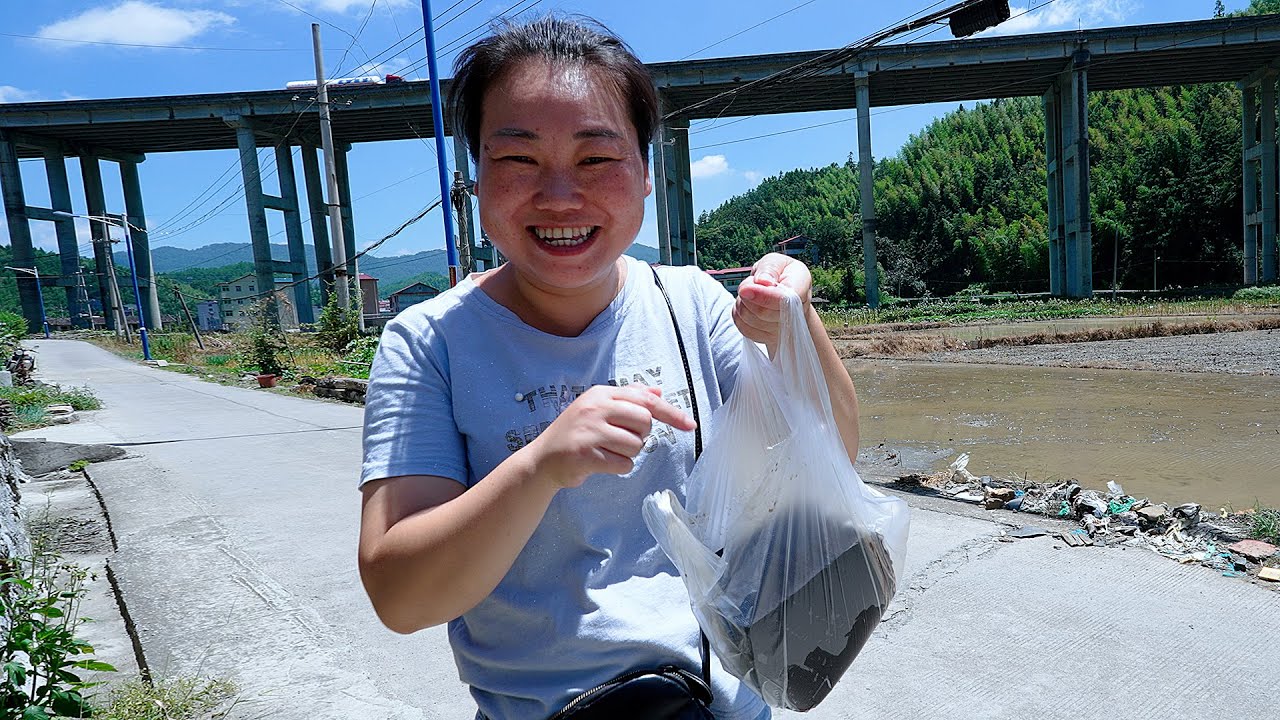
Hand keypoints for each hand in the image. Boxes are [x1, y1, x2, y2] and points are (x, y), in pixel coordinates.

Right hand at [527, 385, 695, 488]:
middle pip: (645, 422)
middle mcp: (596, 407)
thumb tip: (658, 392)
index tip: (689, 425)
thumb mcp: (598, 408)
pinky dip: (618, 467)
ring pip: (636, 445)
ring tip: (606, 451)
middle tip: (620, 439)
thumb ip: (629, 398)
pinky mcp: (586, 454)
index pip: (646, 400)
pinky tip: (601, 463)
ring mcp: (590, 431)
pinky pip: (624, 464)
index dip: (671, 413)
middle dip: (640, 436)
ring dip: (628, 453)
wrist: (542, 459)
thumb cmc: (576, 433)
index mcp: (601, 393)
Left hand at [733, 252, 812, 350]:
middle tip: (748, 284)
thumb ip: (769, 268)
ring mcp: (785, 328)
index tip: (744, 289)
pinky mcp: (770, 337)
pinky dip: (740, 317)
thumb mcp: (774, 261)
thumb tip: (761, 281)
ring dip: (742, 305)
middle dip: (747, 297)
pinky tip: (748, 307)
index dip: (763, 296)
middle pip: (764, 312)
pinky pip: (746, 329)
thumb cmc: (778, 275)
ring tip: (750, 295)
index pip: (785, 298)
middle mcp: (798, 310)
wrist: (781, 295)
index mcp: (801, 284)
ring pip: (752, 321)